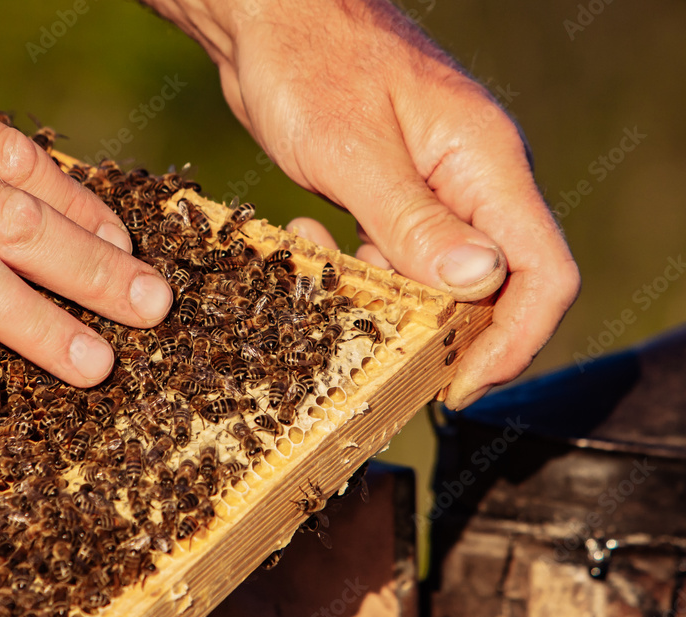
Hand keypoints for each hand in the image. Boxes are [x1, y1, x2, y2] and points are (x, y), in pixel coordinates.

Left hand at [145, 0, 579, 408]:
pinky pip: (395, 251)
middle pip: (496, 283)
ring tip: (334, 287)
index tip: (461, 385)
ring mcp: (432, 184)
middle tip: (393, 364)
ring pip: (439, 273)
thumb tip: (479, 283)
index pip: (543, 270)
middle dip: (450, 332)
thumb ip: (414, 219)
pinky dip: (361, 268)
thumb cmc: (309, 61)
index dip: (514, 340)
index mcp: (486, 162)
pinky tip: (315, 248)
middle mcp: (471, 178)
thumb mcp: (354, 149)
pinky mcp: (392, 189)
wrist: (267, 19)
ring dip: (392, 299)